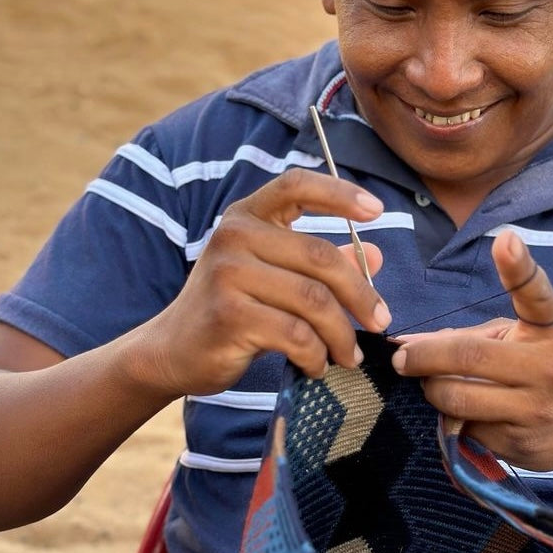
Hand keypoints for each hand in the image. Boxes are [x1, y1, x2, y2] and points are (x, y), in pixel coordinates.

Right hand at [136, 169, 390, 395]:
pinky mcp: (229, 315)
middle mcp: (234, 236)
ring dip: (342, 334)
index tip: (378, 210)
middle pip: (320, 258)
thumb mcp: (274, 278)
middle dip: (361, 295)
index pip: (296, 186)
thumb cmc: (231, 310)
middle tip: (381, 322)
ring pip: (313, 300)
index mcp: (246, 216)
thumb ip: (321, 264)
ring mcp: (228, 274)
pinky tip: (317, 366)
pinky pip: (295, 334)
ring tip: (350, 355)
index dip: (340, 193)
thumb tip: (376, 254)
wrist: (171, 351)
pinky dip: (316, 355)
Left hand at [391, 230, 552, 472]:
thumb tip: (412, 344)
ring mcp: (536, 410)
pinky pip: (466, 428)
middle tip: (403, 358)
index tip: (505, 240)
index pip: (536, 296)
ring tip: (434, 384)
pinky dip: (454, 418)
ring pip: (457, 398)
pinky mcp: (520, 444)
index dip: (519, 267)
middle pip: (468, 357)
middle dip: (423, 357)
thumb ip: (477, 336)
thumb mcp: (531, 340)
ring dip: (433, 390)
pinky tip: (466, 413)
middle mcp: (549, 368)